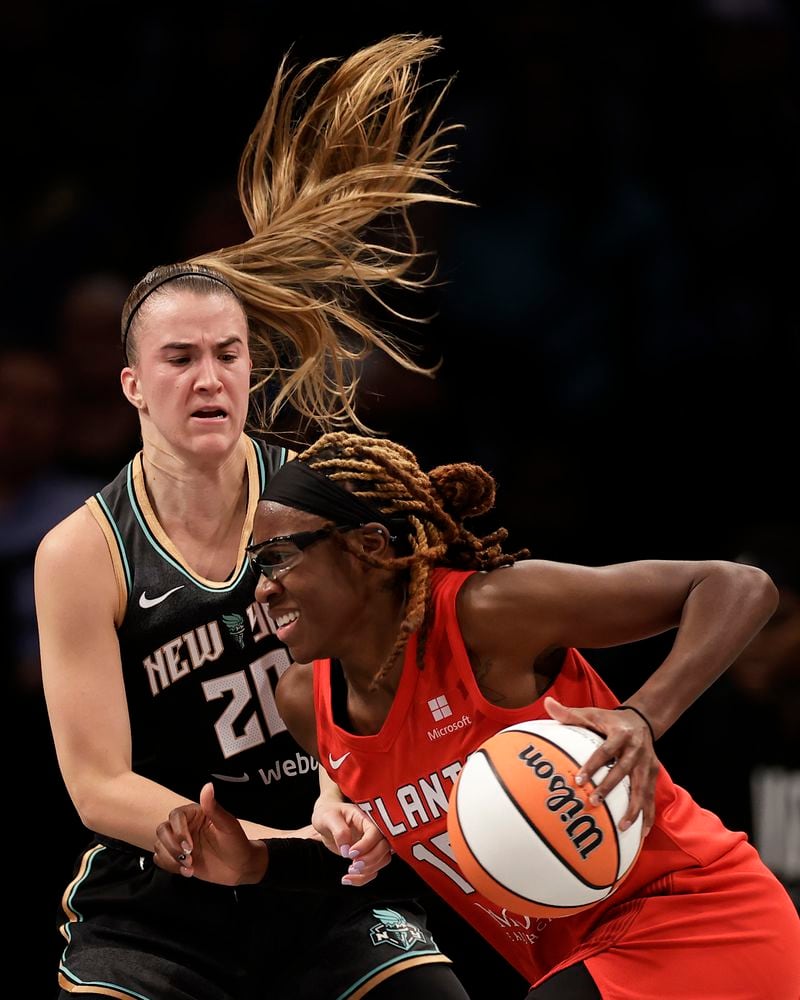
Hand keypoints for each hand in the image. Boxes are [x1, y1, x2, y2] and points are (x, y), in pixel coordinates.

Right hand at [153, 782, 266, 884]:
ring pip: (159, 846)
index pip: (175, 816)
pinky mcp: (177, 858)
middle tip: (188, 857)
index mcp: (195, 814)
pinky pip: (161, 860)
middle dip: (171, 846)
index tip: (188, 845)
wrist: (240, 866)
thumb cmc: (236, 842)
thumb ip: (214, 807)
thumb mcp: (227, 825)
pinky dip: (170, 867)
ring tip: (190, 866)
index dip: (179, 831)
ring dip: (171, 859)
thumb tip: (208, 786)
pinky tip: (188, 871)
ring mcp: (179, 843)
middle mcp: (185, 827)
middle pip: (162, 830)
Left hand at [311, 797, 393, 885]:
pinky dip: (363, 878)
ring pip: (383, 860)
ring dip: (368, 870)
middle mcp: (372, 831)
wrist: (325, 819)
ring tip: (349, 871)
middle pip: (385, 847)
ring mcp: (372, 844)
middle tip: (353, 865)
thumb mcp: (328, 818)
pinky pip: (373, 870)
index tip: (350, 853)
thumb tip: (346, 850)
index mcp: (365, 818)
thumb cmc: (328, 814)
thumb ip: (339, 831)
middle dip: (371, 859)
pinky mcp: (367, 856)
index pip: (376, 832)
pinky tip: (347, 878)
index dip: (366, 845)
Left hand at [544, 696, 658, 835]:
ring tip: (623, 827)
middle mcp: (636, 750)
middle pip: (623, 771)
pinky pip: (651, 798)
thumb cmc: (610, 720)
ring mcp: (647, 764)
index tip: (579, 780)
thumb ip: (569, 713)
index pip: (605, 751)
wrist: (642, 720)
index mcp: (620, 734)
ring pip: (642, 789)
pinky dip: (648, 815)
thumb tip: (547, 703)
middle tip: (594, 802)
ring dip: (634, 808)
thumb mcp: (591, 714)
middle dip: (610, 788)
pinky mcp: (653, 775)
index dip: (592, 765)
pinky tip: (641, 833)